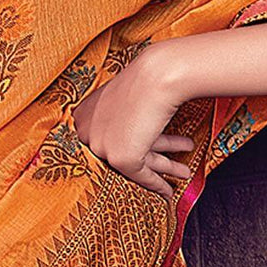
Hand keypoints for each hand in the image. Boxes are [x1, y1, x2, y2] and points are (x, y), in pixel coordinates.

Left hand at [70, 43, 194, 201]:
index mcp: (83, 115)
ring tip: (183, 172)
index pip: (104, 140)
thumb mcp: (123, 98)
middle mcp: (87, 132)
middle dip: (153, 160)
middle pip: (121, 154)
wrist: (157, 76)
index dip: (131, 148)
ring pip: (136, 163)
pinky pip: (142, 176)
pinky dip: (158, 184)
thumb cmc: (145, 79)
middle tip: (167, 166)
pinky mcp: (120, 158)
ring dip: (163, 168)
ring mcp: (102, 147)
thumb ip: (119, 117)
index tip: (147, 159)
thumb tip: (130, 133)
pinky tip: (169, 191)